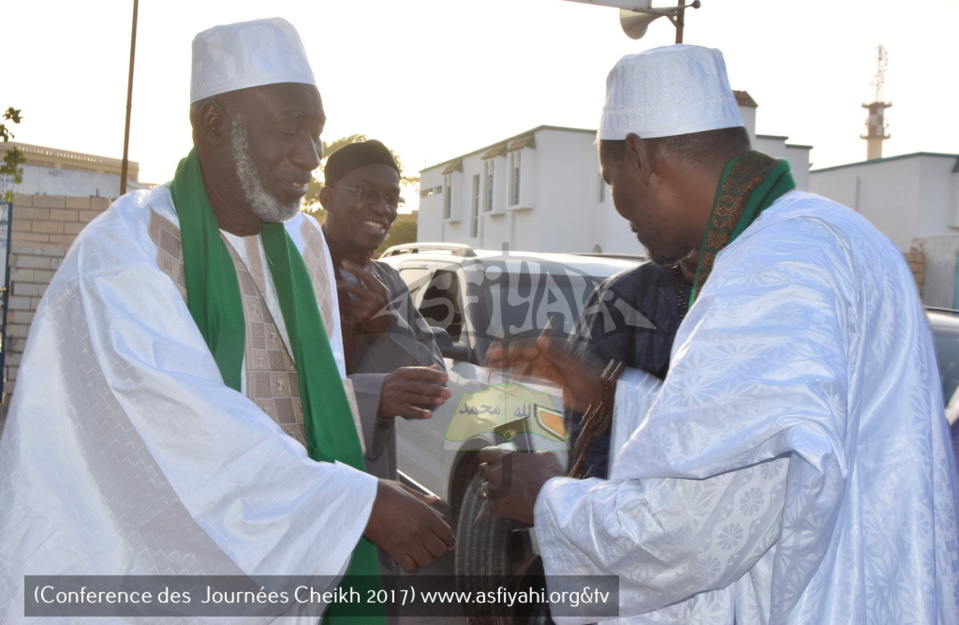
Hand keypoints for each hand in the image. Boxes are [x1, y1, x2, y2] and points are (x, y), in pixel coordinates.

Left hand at [338, 259, 392, 334]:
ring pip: (348, 299)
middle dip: (340, 284)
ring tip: (333, 293)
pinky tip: (340, 305)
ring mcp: (368, 307)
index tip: (343, 262)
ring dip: (340, 296)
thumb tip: (368, 264)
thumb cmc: (382, 304)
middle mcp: (374, 296)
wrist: (388, 324)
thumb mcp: (381, 291)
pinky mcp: (363, 316)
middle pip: (353, 287)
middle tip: (331, 280)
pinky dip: (343, 306)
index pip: (365, 275)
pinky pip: (348, 309)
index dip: (354, 268)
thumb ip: (374, 278)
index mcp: (379, 288)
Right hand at [363, 480, 455, 572]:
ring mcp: (410, 542)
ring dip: (426, 559)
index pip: (447, 534)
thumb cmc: (383, 493)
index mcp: (427, 515)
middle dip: (438, 550)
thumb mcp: (405, 490)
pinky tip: (410, 560)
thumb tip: (434, 499)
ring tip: (421, 555)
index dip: (449, 541)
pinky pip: (411, 567)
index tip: (448, 543)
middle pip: (440, 550)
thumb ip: (422, 497)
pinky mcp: (396, 551)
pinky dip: (413, 566)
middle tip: (432, 548)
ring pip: (427, 561)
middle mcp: (422, 530)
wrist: (363, 502)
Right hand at [378, 365, 450, 418]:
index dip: (434, 375)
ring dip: (431, 400)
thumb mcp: (402, 374)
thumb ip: (419, 371)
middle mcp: (399, 384)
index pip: (421, 372)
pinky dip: (420, 413)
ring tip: (442, 402)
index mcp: (402, 373)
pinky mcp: (395, 408)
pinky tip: (429, 414)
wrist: (372, 395)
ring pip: (416, 398)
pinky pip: (410, 411)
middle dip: (435, 389)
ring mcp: (396, 396)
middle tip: (448, 393)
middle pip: (420, 386)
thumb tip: (436, 366)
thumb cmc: (392, 384)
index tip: (445, 378)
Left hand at [476, 447, 563, 524]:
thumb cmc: (551, 475)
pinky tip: (508, 508)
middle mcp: (497, 472)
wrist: (554, 499)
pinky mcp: (499, 507)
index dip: (488, 459)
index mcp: (505, 457)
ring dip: (494, 492)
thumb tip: (533, 456)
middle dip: (490, 475)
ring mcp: (496, 490)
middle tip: (502, 480)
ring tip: (507, 495)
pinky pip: (491, 507)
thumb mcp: (544, 456)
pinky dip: (498, 508)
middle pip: (483, 472)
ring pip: (486, 491)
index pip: (484, 454)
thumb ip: (532, 454)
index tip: (493, 462)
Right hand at [485, 332, 603, 412]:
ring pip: (523, 369)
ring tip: (493, 372)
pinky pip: (531, 380)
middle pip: (521, 359)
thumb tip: (540, 339)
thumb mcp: (572, 367)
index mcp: (550, 354)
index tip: (493, 353)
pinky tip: (509, 383)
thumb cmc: (587, 380)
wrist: (598, 397)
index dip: (508, 351)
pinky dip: (519, 380)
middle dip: (504, 360)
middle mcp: (546, 361)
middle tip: (486, 363)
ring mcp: (547, 373)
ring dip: (509, 370)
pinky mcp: (549, 385)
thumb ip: (556, 354)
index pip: (525, 351)